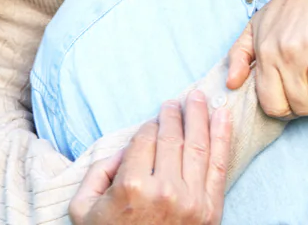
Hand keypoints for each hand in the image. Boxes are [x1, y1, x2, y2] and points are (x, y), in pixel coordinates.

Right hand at [69, 91, 230, 224]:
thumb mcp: (84, 207)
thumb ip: (97, 171)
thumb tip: (125, 149)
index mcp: (132, 185)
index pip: (144, 138)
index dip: (148, 127)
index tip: (151, 124)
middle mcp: (164, 189)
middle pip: (172, 137)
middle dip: (174, 114)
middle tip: (175, 101)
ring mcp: (192, 200)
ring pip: (198, 145)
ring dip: (200, 116)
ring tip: (199, 97)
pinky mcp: (211, 209)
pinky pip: (219, 165)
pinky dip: (223, 136)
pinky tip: (223, 116)